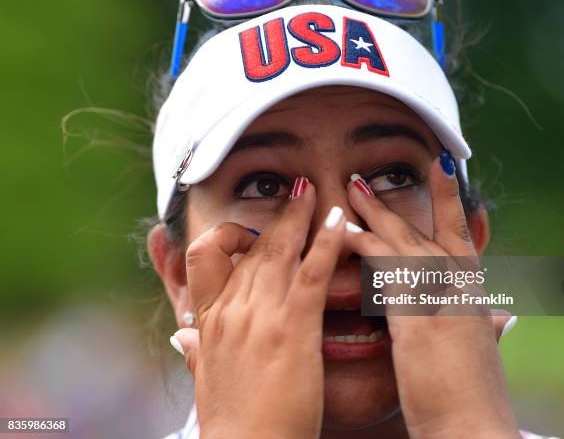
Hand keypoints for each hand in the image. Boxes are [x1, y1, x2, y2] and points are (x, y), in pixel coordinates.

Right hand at [173, 181, 346, 438]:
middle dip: (276, 215)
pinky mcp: (293, 328)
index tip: (251, 233)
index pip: (206, 257)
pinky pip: (311, 273)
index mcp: (209, 320)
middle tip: (296, 190)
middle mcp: (231, 309)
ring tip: (313, 190)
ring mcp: (260, 316)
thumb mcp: (205, 378)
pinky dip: (327, 242)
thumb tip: (180, 335)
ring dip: (298, 215)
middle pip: (250, 246)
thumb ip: (193, 349)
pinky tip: (341, 222)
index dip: (228, 236)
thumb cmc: (231, 419)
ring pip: (278, 250)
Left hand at [344, 153, 520, 438]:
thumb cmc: (472, 395)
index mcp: (472, 294)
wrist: (473, 427)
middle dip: (392, 203)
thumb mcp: (481, 352)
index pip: (461, 235)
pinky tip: (343, 233)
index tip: (442, 166)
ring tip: (351, 190)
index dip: (450, 200)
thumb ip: (486, 327)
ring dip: (374, 213)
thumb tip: (500, 320)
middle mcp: (459, 288)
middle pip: (424, 230)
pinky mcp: (417, 314)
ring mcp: (440, 297)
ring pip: (402, 241)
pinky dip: (364, 246)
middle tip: (365, 179)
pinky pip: (385, 269)